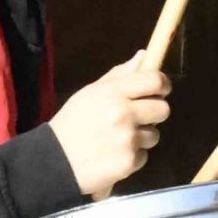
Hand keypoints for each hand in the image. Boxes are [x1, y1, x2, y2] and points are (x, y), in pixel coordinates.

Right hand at [47, 55, 171, 197]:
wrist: (54, 162)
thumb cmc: (72, 123)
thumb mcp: (90, 93)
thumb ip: (119, 75)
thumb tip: (144, 56)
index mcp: (113, 93)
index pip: (154, 80)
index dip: (163, 84)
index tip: (160, 90)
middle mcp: (124, 114)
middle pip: (163, 109)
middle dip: (154, 113)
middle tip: (138, 117)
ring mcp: (128, 139)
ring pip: (154, 135)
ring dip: (141, 137)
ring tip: (118, 139)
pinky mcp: (129, 161)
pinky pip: (144, 155)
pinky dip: (132, 156)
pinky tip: (114, 155)